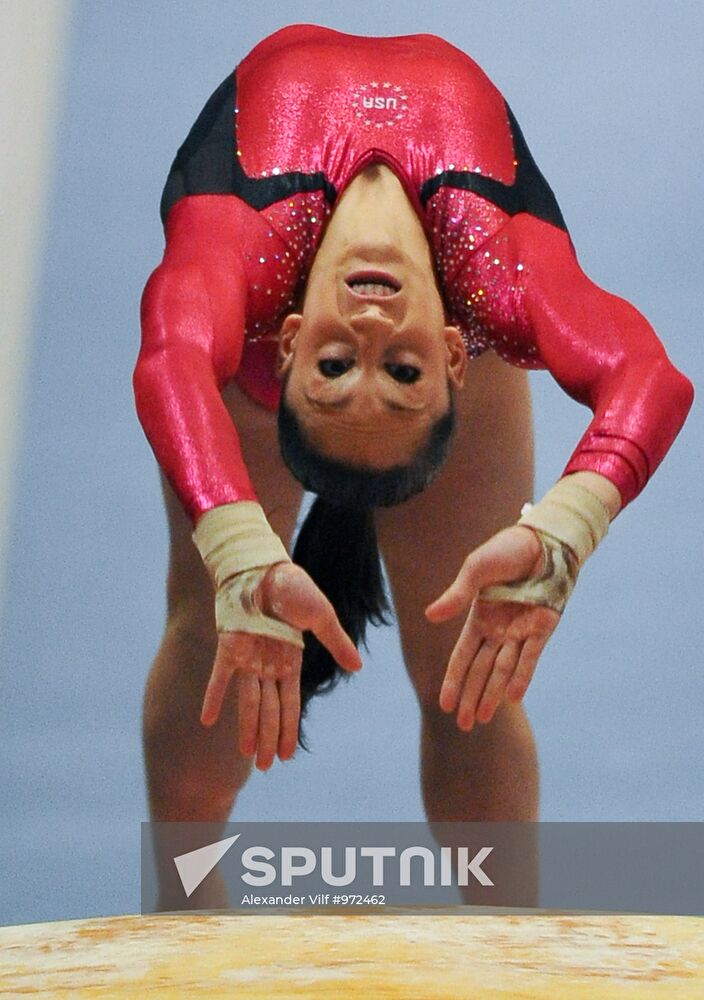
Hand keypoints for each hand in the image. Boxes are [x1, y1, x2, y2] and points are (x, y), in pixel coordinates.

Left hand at [200, 563, 361, 768]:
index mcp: (291, 661)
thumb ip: (336, 642)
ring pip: (249, 702)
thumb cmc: (295, 589)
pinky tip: (208, 720)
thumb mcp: (322, 616)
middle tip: (266, 767)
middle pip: (270, 710)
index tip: (288, 756)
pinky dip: (214, 698)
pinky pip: (221, 677)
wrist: (266, 566)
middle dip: (269, 739)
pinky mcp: (229, 646)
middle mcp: (268, 665)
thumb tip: (358, 667)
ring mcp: (248, 657)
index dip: (289, 730)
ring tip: (248, 755)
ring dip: (248, 728)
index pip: (290, 704)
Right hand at [425, 526, 559, 729]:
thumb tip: (429, 617)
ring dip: (493, 695)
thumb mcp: (475, 570)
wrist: (543, 541)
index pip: (462, 657)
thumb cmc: (505, 551)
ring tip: (482, 720)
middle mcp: (499, 630)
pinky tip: (512, 698)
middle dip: (471, 698)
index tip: (444, 705)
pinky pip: (530, 657)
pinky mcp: (543, 627)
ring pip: (503, 670)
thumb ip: (456, 596)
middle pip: (481, 671)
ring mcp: (521, 631)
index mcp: (479, 618)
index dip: (453, 681)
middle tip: (464, 727)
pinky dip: (521, 676)